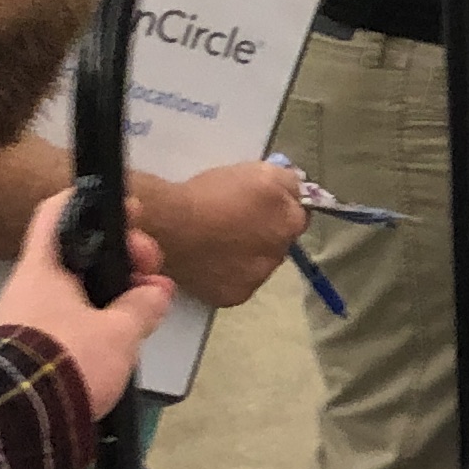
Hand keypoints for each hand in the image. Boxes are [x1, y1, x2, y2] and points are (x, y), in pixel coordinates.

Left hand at [0, 196, 173, 415]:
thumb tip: (155, 293)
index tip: (130, 212)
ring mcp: (27, 321)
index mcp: (43, 269)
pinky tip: (123, 339)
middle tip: (152, 275)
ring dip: (114, 296)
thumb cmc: (69, 359)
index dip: (94, 203)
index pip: (58, 213)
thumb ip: (142, 307)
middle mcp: (29, 288)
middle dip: (122, 260)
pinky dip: (99, 322)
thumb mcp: (119, 332)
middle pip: (79, 256)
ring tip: (147, 312)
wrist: (22, 421)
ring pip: (78, 293)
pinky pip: (70, 323)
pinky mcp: (32, 353)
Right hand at [123, 157, 308, 310]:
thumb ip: (287, 181)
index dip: (280, 207)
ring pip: (257, 264)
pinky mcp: (232, 297)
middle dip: (265, 233)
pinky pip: (236, 282)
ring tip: (217, 241)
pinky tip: (209, 260)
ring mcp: (257, 280)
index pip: (299, 214)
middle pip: (278, 242)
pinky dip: (227, 272)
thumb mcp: (256, 170)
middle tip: (236, 220)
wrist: (168, 227)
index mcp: (290, 223)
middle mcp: (280, 255)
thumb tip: (296, 188)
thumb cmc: (210, 194)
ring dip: (246, 254)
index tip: (261, 202)